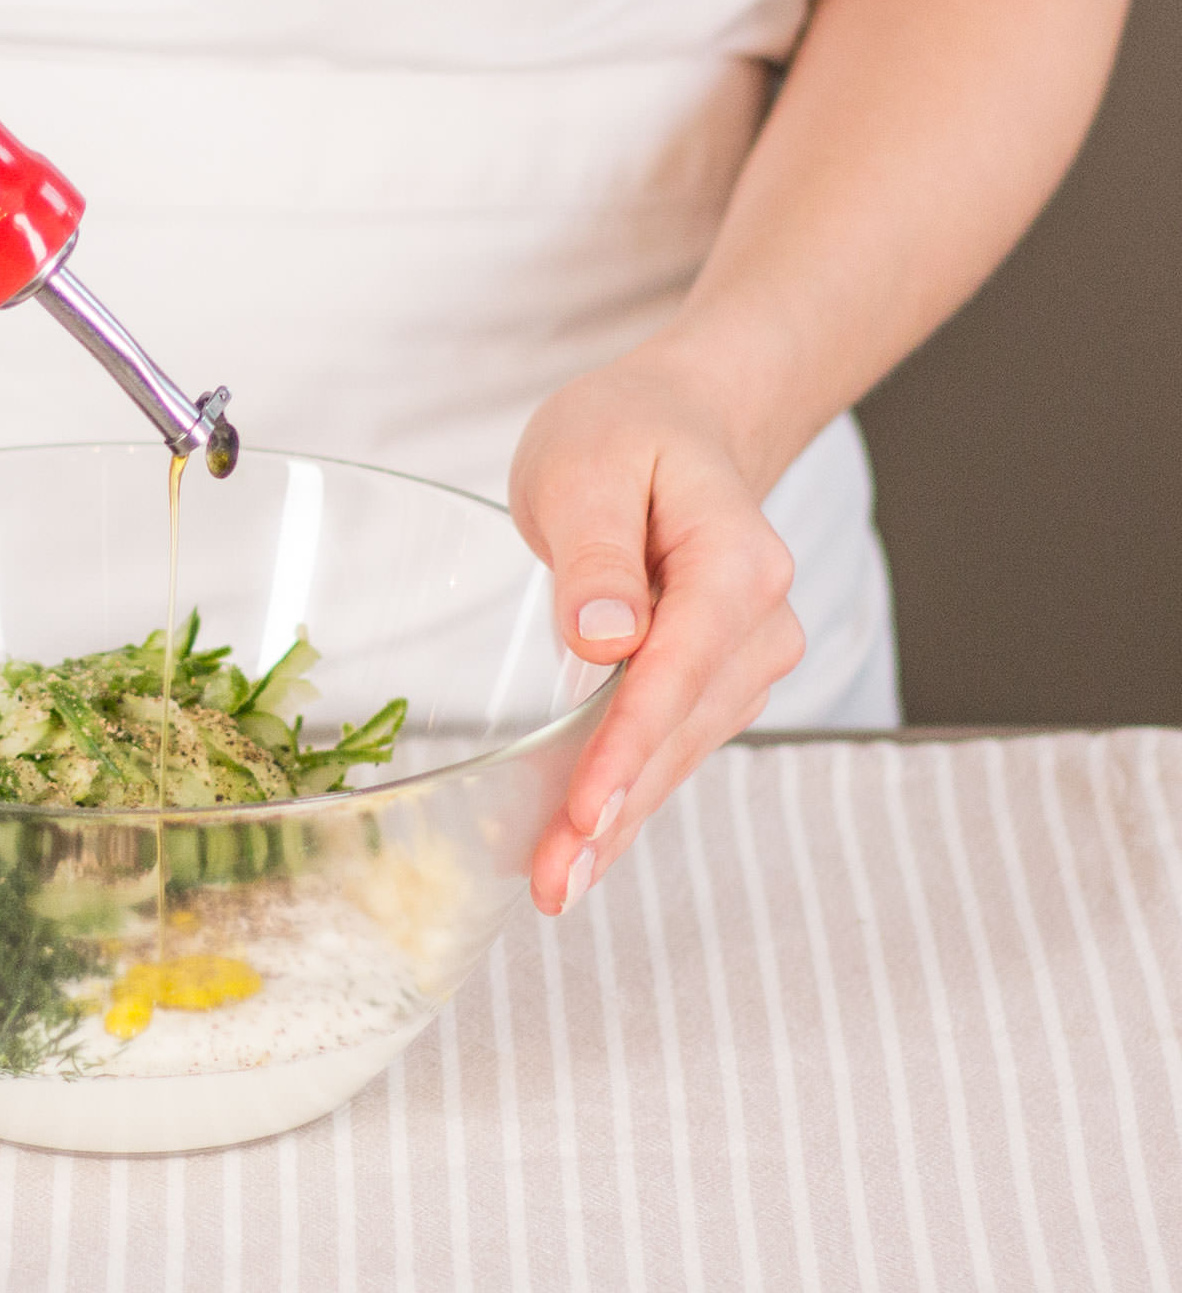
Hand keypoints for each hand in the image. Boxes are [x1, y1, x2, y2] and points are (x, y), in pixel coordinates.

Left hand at [508, 348, 805, 915]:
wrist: (676, 425)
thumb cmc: (625, 435)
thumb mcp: (588, 465)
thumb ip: (597, 553)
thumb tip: (605, 634)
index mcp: (737, 562)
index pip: (681, 670)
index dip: (629, 746)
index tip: (585, 811)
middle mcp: (759, 621)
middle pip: (680, 730)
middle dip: (616, 811)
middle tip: (553, 884)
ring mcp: (743, 658)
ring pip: (676, 754)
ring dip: (619, 824)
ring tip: (555, 887)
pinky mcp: (713, 682)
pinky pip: (668, 749)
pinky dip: (627, 801)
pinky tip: (584, 855)